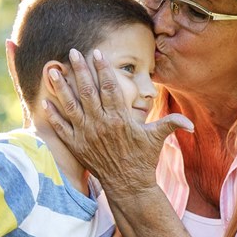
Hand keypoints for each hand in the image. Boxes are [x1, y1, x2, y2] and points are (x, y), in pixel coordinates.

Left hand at [39, 49, 191, 196]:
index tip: (97, 53)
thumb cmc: (143, 159)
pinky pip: (61, 127)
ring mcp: (86, 135)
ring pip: (71, 106)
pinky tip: (45, 100)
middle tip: (72, 52)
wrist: (128, 185)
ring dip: (61, 87)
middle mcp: (101, 124)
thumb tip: (191, 124)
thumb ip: (172, 124)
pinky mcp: (77, 146)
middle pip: (88, 91)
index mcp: (120, 118)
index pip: (110, 88)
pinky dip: (53, 114)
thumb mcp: (157, 139)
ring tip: (52, 69)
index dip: (103, 69)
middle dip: (80, 70)